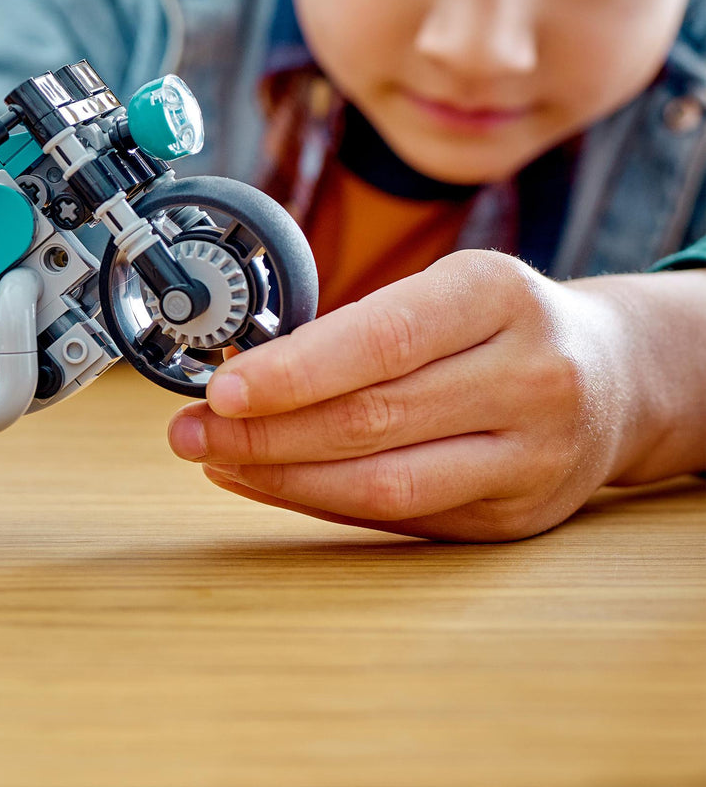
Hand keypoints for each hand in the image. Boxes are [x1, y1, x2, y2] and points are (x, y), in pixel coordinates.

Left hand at [167, 250, 636, 541]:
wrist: (615, 376)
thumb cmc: (503, 323)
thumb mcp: (447, 289)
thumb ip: (363, 327)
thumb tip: (245, 369)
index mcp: (497, 296)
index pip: (383, 339)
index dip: (293, 371)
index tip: (221, 389)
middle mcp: (527, 376)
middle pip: (373, 419)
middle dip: (264, 431)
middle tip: (191, 430)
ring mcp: (530, 456)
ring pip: (384, 484)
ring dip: (282, 477)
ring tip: (215, 459)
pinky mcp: (516, 516)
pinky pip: (399, 518)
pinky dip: (320, 502)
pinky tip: (268, 481)